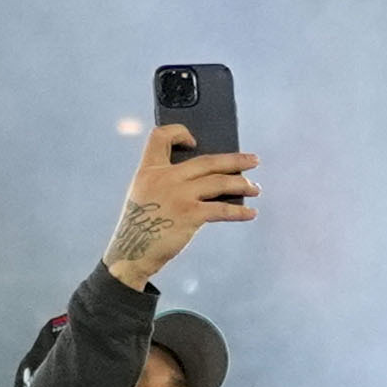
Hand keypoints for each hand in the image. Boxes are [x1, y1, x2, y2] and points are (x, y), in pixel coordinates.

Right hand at [100, 119, 259, 285]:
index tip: (194, 141)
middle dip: (235, 160)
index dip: (179, 133)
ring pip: (219, 182)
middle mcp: (165, 178)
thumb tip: (208, 176)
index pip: (160, 137)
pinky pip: (222, 209)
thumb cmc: (141, 225)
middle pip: (207, 161)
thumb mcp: (144, 194)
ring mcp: (179, 195)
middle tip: (254, 160)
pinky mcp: (190, 214)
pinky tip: (250, 213)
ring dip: (242, 184)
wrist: (131, 253)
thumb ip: (165, 180)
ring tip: (255, 188)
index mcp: (149, 170)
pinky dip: (240, 212)